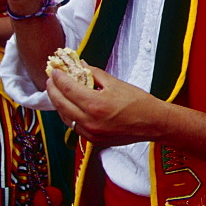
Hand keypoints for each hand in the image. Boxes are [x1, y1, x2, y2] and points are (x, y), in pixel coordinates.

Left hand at [48, 66, 165, 146]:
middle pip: (60, 104)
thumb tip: (80, 66)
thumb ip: (95, 74)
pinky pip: (75, 127)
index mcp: (95, 104)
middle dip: (53, 90)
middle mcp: (89, 121)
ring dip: (59, 104)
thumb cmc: (139, 102)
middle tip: (52, 79)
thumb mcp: (116, 83)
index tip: (55, 70)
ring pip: (65, 117)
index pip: (67, 88)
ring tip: (58, 92)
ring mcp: (90, 133)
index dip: (58, 78)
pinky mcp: (94, 140)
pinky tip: (71, 107)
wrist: (154, 123)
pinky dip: (70, 115)